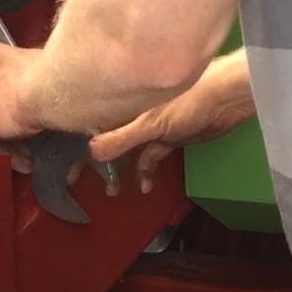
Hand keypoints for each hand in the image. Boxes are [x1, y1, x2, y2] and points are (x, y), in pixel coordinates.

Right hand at [0, 29, 47, 163]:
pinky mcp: (1, 54)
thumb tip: (47, 170)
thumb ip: (30, 154)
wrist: (48, 91)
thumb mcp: (33, 147)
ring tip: (26, 108)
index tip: (27, 155)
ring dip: (4, 95)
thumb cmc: (39, 120)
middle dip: (8, 121)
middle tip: (32, 131)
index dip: (9, 145)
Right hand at [88, 72, 254, 193]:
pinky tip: (144, 186)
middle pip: (108, 140)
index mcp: (125, 105)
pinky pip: (151, 157)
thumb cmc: (188, 101)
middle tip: (80, 183)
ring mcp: (152, 127)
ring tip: (112, 192)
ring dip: (121, 170)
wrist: (227, 99)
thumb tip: (91, 153)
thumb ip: (122, 138)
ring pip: (129, 152)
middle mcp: (133, 115)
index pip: (93, 125)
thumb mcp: (152, 123)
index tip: (65, 166)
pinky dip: (146, 171)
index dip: (78, 145)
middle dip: (96, 162)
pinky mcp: (169, 138)